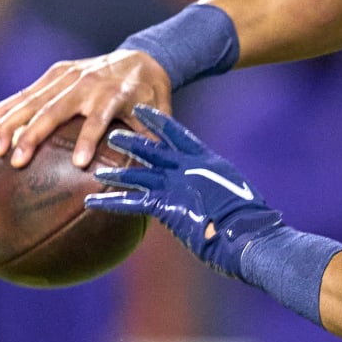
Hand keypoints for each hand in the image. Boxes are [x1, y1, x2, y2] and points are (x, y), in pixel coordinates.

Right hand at [0, 49, 171, 168]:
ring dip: (11, 124)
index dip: (90, 139)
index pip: (100, 118)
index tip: (79, 163)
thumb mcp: (159, 115)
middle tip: (16, 161)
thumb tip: (154, 174)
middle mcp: (87, 83)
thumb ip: (153, 140)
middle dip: (33, 135)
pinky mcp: (55, 73)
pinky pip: (26, 93)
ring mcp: (68, 76)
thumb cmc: (150, 96)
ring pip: (33, 100)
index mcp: (115, 94)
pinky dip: (7, 109)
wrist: (142, 59)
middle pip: (55, 109)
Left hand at [86, 105, 282, 278]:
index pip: (178, 134)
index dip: (158, 121)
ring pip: (139, 174)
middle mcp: (189, 168)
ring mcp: (177, 186)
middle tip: (112, 133)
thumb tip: (208, 194)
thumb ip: (215, 188)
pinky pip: (133, 203)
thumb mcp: (233, 194)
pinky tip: (93, 202)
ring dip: (116, 172)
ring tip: (96, 169)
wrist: (249, 231)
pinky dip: (112, 202)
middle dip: (131, 140)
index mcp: (206, 161)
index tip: (141, 110)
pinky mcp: (168, 207)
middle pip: (153, 149)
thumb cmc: (248, 220)